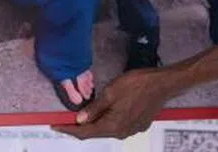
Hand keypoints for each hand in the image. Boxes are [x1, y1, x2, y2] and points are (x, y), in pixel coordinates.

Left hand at [51, 68, 174, 140]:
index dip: (68, 130)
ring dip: (95, 124)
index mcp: (112, 126)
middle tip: (66, 120)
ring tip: (84, 116)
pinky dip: (108, 121)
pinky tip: (106, 112)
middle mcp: (121, 133)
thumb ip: (95, 108)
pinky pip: (118, 126)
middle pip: (96, 133)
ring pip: (107, 129)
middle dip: (80, 127)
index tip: (55, 126)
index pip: (85, 132)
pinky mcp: (139, 125)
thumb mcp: (111, 92)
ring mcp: (132, 130)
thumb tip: (79, 120)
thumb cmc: (136, 84)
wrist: (163, 84)